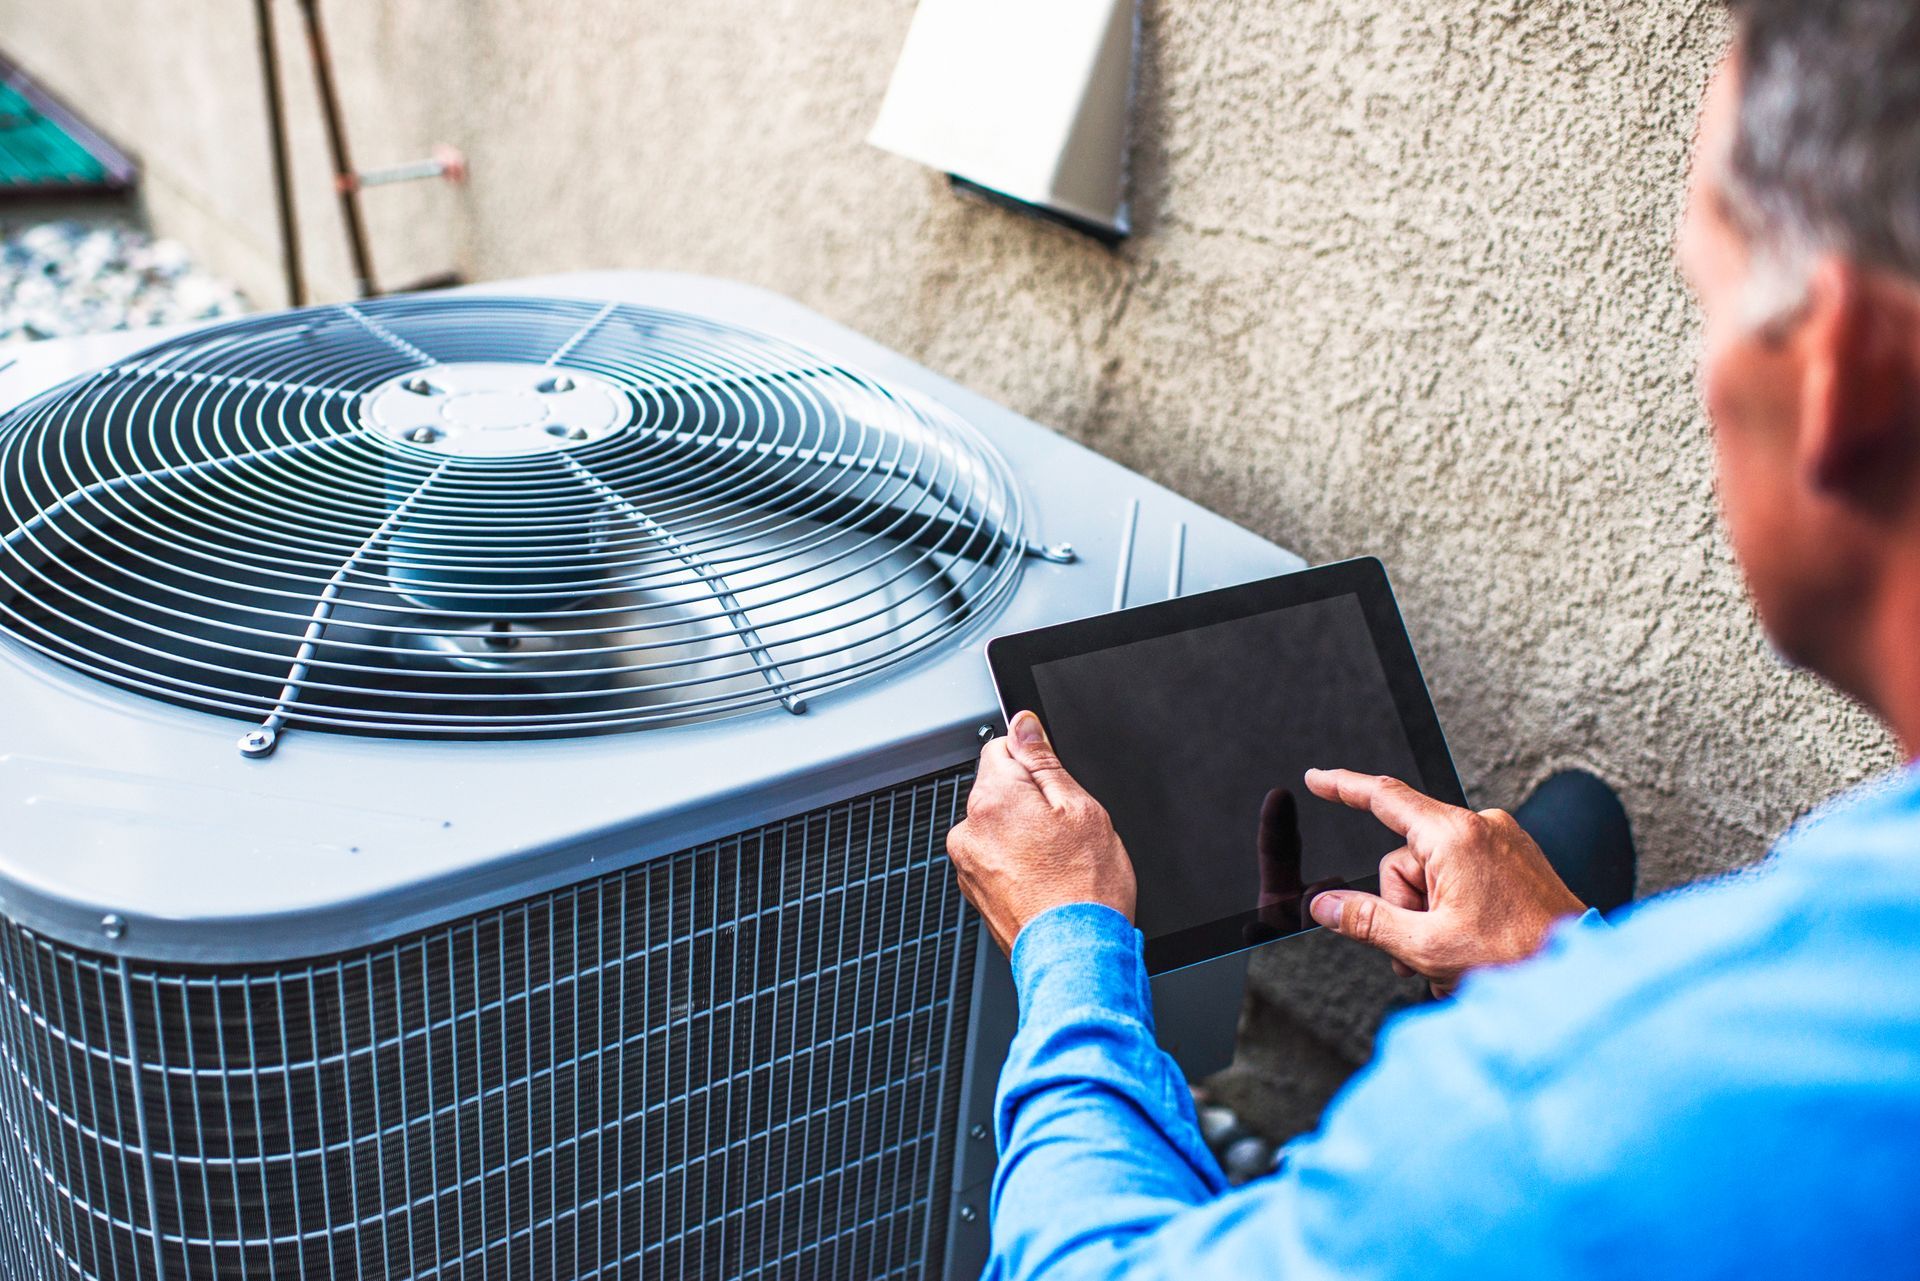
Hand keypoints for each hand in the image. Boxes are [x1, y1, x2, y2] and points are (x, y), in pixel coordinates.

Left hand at [946, 711, 1136, 953]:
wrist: (1075, 956)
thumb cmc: (1084, 890)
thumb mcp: (1081, 809)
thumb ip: (1044, 761)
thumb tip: (1024, 725)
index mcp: (993, 799)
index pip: (1002, 748)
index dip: (1035, 762)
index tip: (1055, 786)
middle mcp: (969, 830)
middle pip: (998, 790)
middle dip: (1030, 802)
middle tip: (1066, 832)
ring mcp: (968, 865)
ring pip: (998, 827)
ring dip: (1023, 835)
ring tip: (1058, 863)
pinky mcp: (975, 892)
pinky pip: (995, 860)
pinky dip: (1017, 865)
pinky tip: (1047, 882)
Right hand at [1304, 769, 1585, 995]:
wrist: (1577, 974)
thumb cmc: (1517, 958)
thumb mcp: (1426, 945)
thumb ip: (1366, 920)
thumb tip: (1324, 904)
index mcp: (1456, 837)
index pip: (1386, 798)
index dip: (1344, 786)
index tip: (1317, 778)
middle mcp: (1481, 827)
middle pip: (1405, 857)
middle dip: (1403, 905)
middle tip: (1419, 949)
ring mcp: (1502, 840)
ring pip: (1433, 870)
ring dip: (1429, 914)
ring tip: (1450, 954)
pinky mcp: (1515, 857)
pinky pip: (1463, 871)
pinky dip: (1453, 905)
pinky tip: (1468, 939)